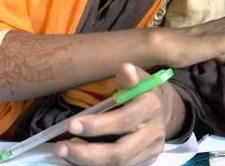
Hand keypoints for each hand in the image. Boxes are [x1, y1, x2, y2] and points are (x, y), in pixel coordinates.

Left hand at [54, 63, 171, 165]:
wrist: (162, 109)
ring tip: (65, 151)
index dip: (98, 126)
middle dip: (88, 153)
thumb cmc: (142, 91)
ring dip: (87, 161)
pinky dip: (94, 165)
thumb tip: (125, 69)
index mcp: (151, 107)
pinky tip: (76, 158)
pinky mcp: (145, 161)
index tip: (71, 124)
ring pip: (118, 164)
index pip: (124, 121)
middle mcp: (154, 133)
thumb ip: (129, 77)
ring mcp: (150, 151)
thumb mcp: (137, 78)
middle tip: (61, 147)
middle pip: (121, 152)